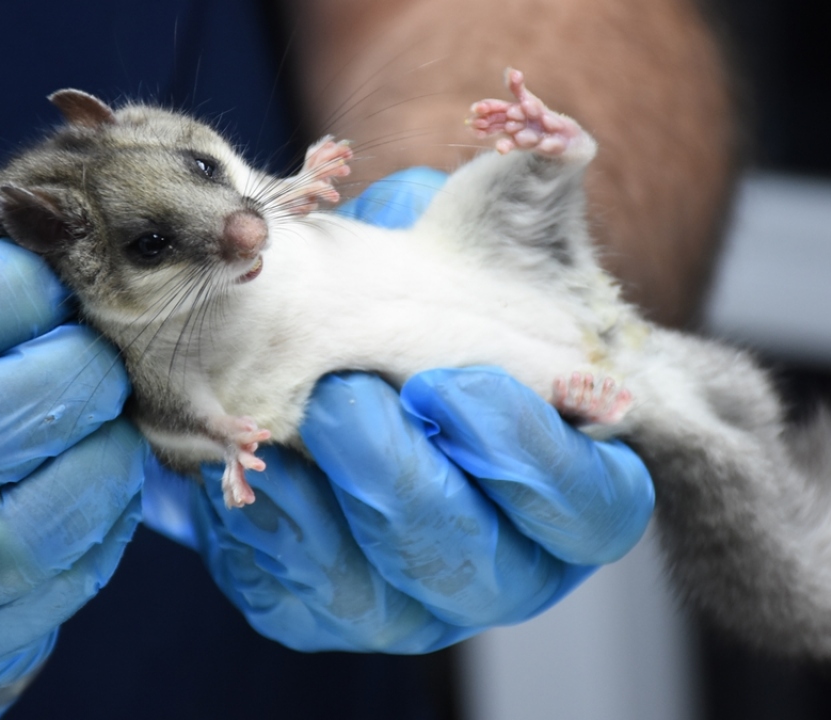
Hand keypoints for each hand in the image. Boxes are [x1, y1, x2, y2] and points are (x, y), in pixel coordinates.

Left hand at [142, 169, 654, 650]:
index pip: (588, 506)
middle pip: (471, 559)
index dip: (523, 452)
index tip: (450, 380)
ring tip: (281, 421)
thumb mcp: (475, 268)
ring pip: (376, 594)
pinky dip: (263, 532)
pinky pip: (293, 598)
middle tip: (341, 395)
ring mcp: (415, 603)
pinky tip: (242, 468)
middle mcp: (507, 565)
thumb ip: (504, 229)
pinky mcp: (326, 612)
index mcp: (575, 491)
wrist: (350, 369)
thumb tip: (509, 155)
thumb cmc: (430, 316)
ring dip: (323, 507)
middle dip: (398, 476)